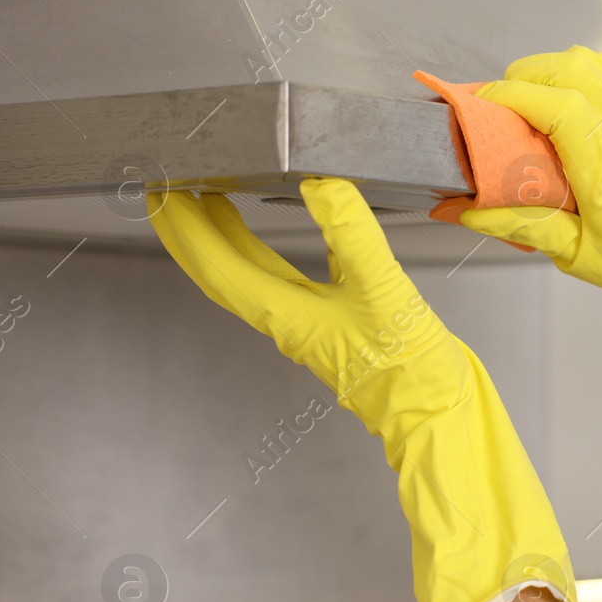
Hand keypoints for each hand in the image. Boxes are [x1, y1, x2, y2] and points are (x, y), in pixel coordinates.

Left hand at [150, 179, 581, 601]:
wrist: (440, 416)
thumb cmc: (410, 373)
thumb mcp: (384, 292)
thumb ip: (352, 236)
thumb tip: (322, 185)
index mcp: (287, 315)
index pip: (218, 265)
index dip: (185, 227)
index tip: (161, 189)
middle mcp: (289, 320)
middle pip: (224, 269)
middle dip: (193, 229)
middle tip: (170, 186)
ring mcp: (312, 322)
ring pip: (254, 273)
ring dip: (229, 236)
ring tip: (215, 197)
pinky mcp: (339, 321)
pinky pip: (294, 275)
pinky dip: (281, 246)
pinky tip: (301, 224)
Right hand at [437, 46, 601, 436]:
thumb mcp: (578, 254)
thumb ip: (521, 224)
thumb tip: (467, 210)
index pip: (551, 102)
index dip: (507, 96)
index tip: (478, 106)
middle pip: (566, 67)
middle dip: (523, 79)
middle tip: (499, 112)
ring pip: (589, 61)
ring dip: (552, 73)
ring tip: (532, 109)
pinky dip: (580, 77)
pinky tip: (568, 110)